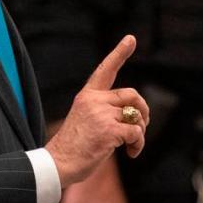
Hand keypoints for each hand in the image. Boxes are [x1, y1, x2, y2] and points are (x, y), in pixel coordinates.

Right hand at [44, 35, 148, 185]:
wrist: (58, 163)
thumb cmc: (73, 147)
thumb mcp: (85, 119)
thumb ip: (104, 110)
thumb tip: (134, 114)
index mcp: (86, 95)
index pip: (105, 69)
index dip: (120, 53)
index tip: (131, 39)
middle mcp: (94, 100)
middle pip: (132, 94)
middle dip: (143, 110)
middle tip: (141, 126)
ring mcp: (101, 114)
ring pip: (136, 116)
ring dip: (140, 133)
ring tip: (131, 146)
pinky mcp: (109, 130)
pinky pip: (136, 132)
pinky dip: (138, 144)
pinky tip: (130, 153)